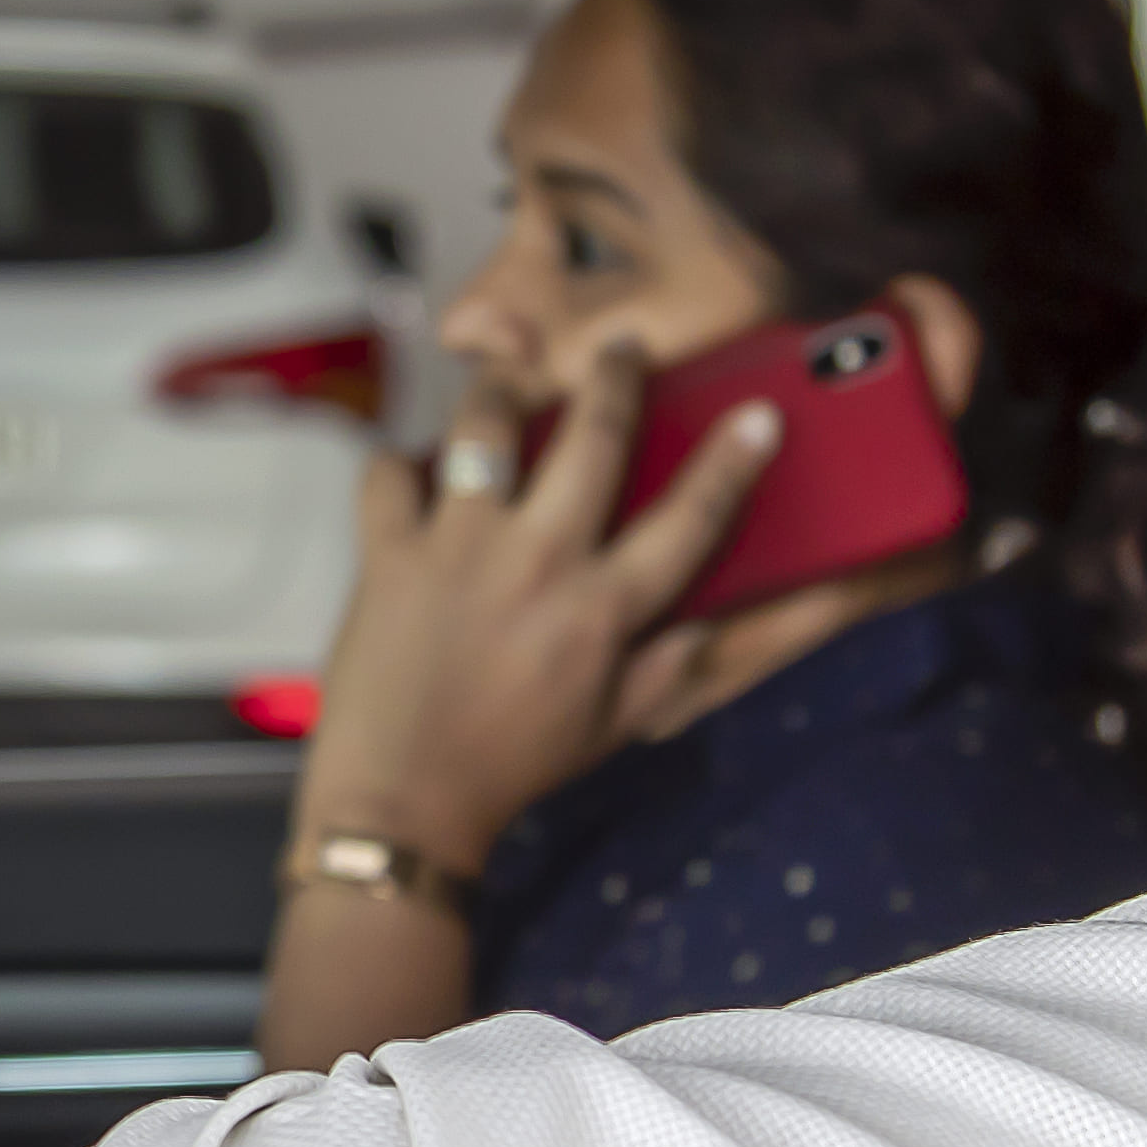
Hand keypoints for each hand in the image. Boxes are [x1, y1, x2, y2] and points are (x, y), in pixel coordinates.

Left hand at [288, 338, 779, 874]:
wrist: (404, 800)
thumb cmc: (513, 763)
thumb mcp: (610, 724)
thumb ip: (665, 667)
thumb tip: (712, 621)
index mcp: (602, 608)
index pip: (688, 519)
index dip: (731, 462)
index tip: (758, 415)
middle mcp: (539, 560)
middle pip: (593, 439)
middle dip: (617, 377)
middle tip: (624, 347)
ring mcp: (458, 546)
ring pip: (486, 428)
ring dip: (502, 392)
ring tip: (508, 384)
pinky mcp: (389, 551)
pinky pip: (388, 471)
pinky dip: (396, 461)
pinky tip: (409, 468)